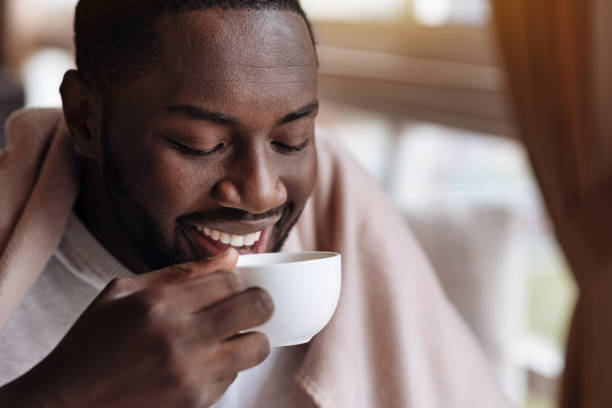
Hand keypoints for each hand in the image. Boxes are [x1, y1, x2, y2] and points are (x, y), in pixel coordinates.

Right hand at [8, 248, 272, 407]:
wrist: (66, 403)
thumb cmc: (92, 342)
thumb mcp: (123, 293)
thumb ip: (180, 273)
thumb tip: (231, 257)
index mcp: (158, 303)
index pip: (230, 280)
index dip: (239, 279)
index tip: (234, 286)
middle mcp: (179, 337)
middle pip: (256, 308)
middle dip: (261, 303)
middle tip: (250, 306)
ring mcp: (190, 373)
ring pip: (257, 347)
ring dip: (252, 338)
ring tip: (233, 336)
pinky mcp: (195, 402)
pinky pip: (234, 378)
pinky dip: (228, 367)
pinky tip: (205, 362)